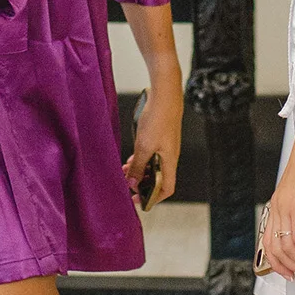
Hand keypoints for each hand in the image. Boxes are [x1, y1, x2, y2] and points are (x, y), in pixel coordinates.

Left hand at [124, 69, 182, 205]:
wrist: (165, 95)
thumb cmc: (157, 119)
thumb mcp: (144, 146)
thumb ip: (138, 166)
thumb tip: (132, 183)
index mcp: (169, 161)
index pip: (166, 188)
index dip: (154, 197)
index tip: (138, 199)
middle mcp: (170, 156)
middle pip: (158, 178)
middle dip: (142, 184)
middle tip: (127, 184)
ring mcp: (165, 147)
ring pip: (153, 166)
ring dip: (139, 171)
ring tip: (125, 171)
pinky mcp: (160, 137)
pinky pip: (151, 155)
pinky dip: (141, 159)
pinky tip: (130, 158)